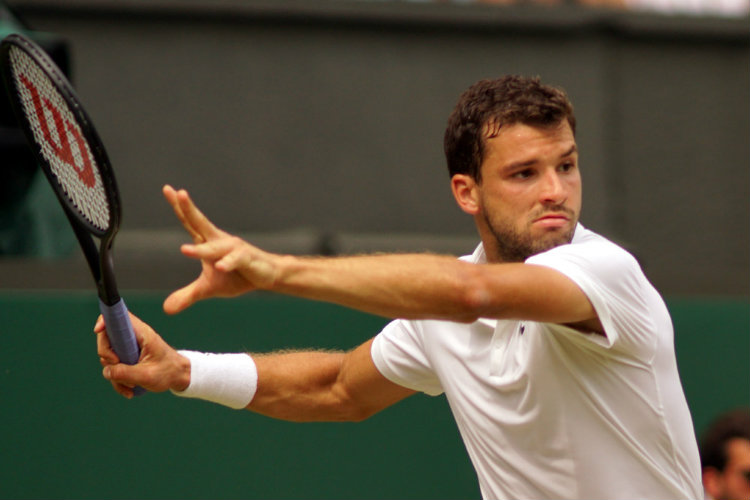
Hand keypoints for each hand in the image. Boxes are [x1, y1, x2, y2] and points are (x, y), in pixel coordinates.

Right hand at [94, 313, 189, 398]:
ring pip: (109, 356)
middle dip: (106, 355)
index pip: (119, 317)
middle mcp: (133, 337)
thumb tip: (106, 371)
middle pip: (106, 338)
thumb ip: (125, 373)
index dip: (105, 320)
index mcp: (141, 333)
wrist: (179, 377)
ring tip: (131, 385)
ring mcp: (129, 347)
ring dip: (114, 373)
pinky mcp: (128, 358)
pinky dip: (118, 379)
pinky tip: (129, 391)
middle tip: (117, 366)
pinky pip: (115, 367)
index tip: (97, 330)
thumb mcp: (146, 375)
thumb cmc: (168, 371)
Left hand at [161, 185, 280, 313]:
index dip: (180, 207)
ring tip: (184, 250)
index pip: (191, 222)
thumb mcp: (208, 289)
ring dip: (201, 250)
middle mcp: (219, 241)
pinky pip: (235, 261)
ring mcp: (233, 249)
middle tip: (179, 193)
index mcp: (208, 242)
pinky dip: (228, 263)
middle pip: (200, 223)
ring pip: (214, 248)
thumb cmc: (237, 277)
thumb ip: (188, 295)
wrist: (267, 276)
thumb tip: (167, 309)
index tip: (168, 189)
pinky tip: (221, 266)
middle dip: (189, 209)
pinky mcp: (246, 259)